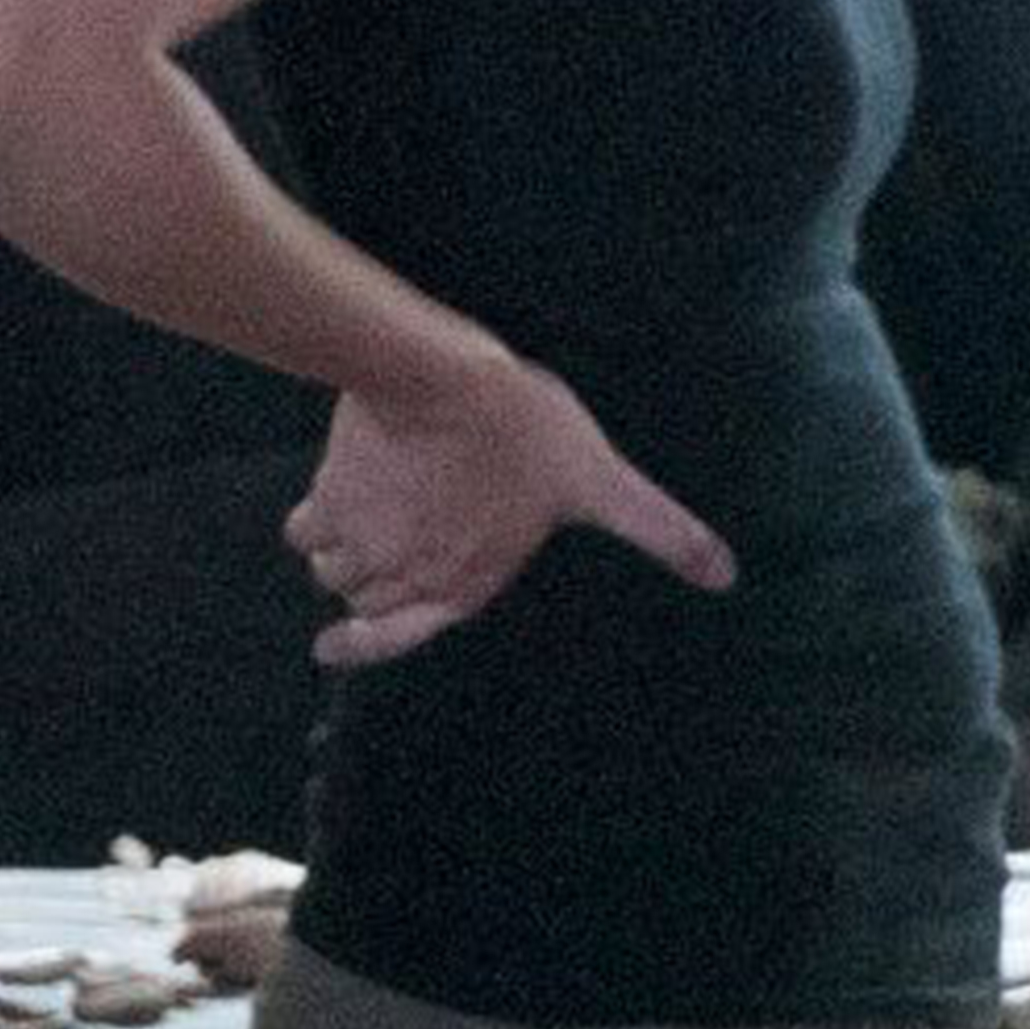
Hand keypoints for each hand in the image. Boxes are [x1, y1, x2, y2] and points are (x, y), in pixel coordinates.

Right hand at [292, 350, 730, 669]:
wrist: (446, 380)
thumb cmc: (529, 432)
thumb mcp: (604, 484)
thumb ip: (660, 532)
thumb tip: (728, 575)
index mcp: (464, 583)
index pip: (402, 635)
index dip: (368, 646)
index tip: (332, 647)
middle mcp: (406, 574)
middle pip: (363, 596)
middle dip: (369, 580)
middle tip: (390, 541)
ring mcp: (362, 539)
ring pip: (332, 567)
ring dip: (340, 551)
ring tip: (366, 516)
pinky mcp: (328, 496)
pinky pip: (302, 527)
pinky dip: (312, 520)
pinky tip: (331, 495)